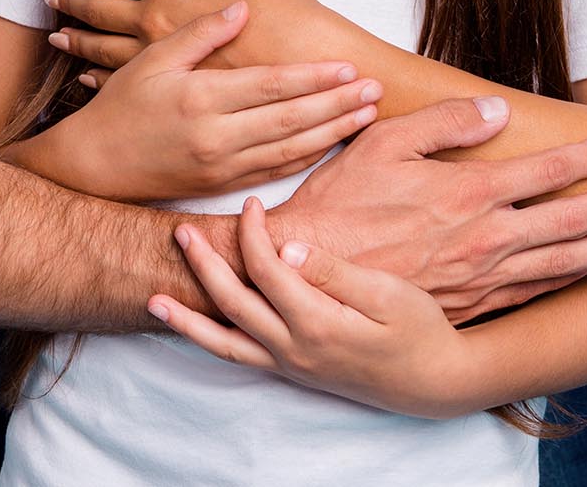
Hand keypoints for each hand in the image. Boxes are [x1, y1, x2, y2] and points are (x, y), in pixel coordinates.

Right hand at [28, 3, 381, 201]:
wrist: (93, 168)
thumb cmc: (122, 106)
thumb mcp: (153, 59)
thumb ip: (201, 33)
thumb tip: (241, 7)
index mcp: (202, 99)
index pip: (272, 86)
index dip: (314, 77)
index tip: (349, 67)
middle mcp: (217, 137)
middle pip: (292, 120)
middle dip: (338, 105)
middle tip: (376, 90)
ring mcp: (222, 167)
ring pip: (291, 150)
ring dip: (332, 133)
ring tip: (366, 116)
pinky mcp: (222, 186)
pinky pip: (275, 172)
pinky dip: (307, 158)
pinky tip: (331, 143)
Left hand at [45, 0, 323, 71]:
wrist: (302, 57)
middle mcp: (151, 19)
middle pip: (96, 8)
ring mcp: (157, 56)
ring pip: (100, 47)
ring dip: (76, 38)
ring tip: (58, 35)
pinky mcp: (170, 85)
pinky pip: (120, 80)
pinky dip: (97, 75)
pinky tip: (85, 76)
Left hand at [154, 198, 477, 419]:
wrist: (432, 382)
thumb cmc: (418, 330)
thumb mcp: (388, 293)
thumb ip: (335, 272)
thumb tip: (290, 248)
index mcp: (317, 322)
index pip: (266, 270)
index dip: (251, 234)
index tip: (250, 203)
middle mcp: (294, 349)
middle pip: (233, 303)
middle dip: (203, 265)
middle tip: (181, 232)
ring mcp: (290, 365)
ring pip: (225, 342)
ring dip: (188, 319)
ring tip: (153, 299)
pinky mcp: (293, 372)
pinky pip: (240, 357)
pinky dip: (211, 341)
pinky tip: (195, 328)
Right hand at [262, 96, 586, 323]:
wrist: (311, 281)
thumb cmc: (340, 205)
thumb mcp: (384, 143)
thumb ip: (444, 123)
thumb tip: (497, 111)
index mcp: (469, 194)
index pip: (546, 171)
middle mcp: (486, 239)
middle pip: (571, 221)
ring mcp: (483, 279)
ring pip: (562, 264)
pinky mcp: (472, 307)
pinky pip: (534, 295)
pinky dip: (570, 284)